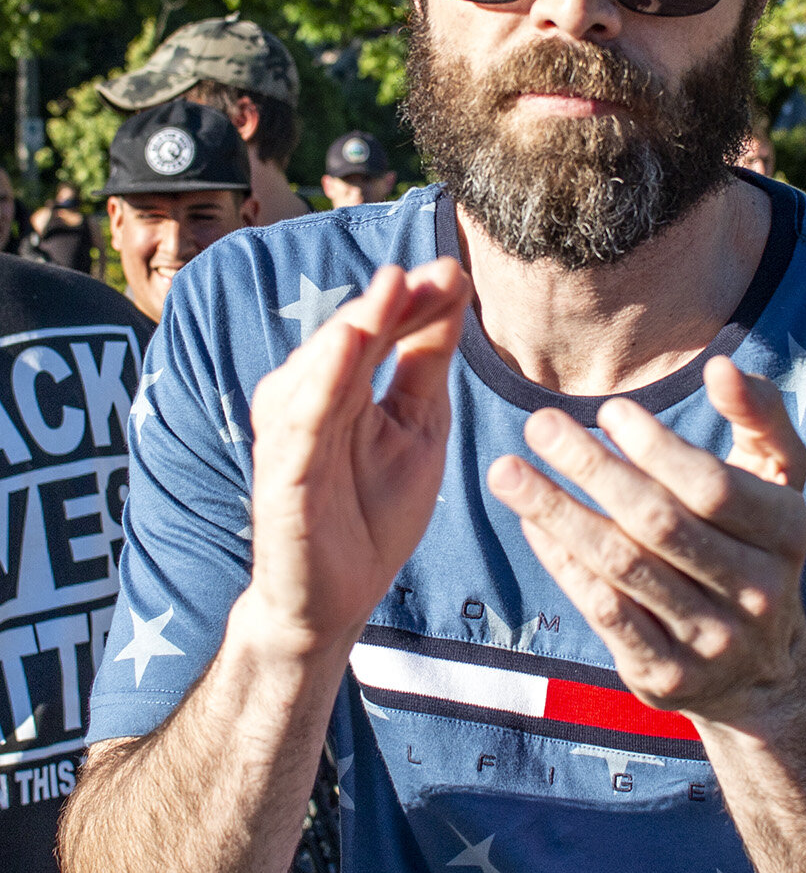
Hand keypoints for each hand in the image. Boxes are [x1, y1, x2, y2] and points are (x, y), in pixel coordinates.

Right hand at [248, 260, 470, 654]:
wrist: (336, 601)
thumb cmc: (372, 512)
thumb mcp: (419, 424)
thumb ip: (427, 359)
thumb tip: (450, 286)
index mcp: (345, 384)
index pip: (383, 329)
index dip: (417, 300)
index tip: (457, 272)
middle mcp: (310, 397)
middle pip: (354, 336)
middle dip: (392, 301)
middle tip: (434, 271)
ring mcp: (293, 433)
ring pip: (324, 366)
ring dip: (357, 324)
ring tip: (392, 287)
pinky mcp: (281, 473)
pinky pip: (300, 422)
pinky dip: (321, 382)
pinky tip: (345, 348)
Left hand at [487, 355, 805, 729]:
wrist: (764, 670)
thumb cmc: (756, 541)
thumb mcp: (778, 476)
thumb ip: (760, 412)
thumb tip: (719, 366)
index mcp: (786, 533)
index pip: (713, 487)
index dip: (658, 447)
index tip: (608, 410)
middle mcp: (756, 592)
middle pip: (659, 524)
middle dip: (592, 469)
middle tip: (538, 424)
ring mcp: (712, 640)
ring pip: (623, 568)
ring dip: (559, 514)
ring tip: (507, 470)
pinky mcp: (667, 676)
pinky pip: (605, 613)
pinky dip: (563, 565)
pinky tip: (531, 524)